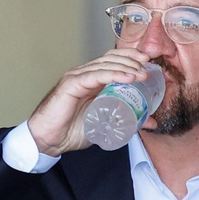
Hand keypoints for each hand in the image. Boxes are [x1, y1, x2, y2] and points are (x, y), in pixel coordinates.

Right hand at [27, 49, 153, 156]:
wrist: (49, 141)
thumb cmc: (71, 131)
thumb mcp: (106, 124)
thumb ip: (127, 121)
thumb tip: (149, 121)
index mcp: (91, 80)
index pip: (113, 61)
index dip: (130, 58)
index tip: (148, 63)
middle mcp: (84, 74)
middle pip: (110, 58)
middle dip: (131, 59)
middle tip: (148, 65)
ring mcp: (77, 77)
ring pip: (104, 65)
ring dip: (126, 68)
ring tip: (141, 74)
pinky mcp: (71, 84)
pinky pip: (95, 75)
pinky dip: (113, 75)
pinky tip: (127, 78)